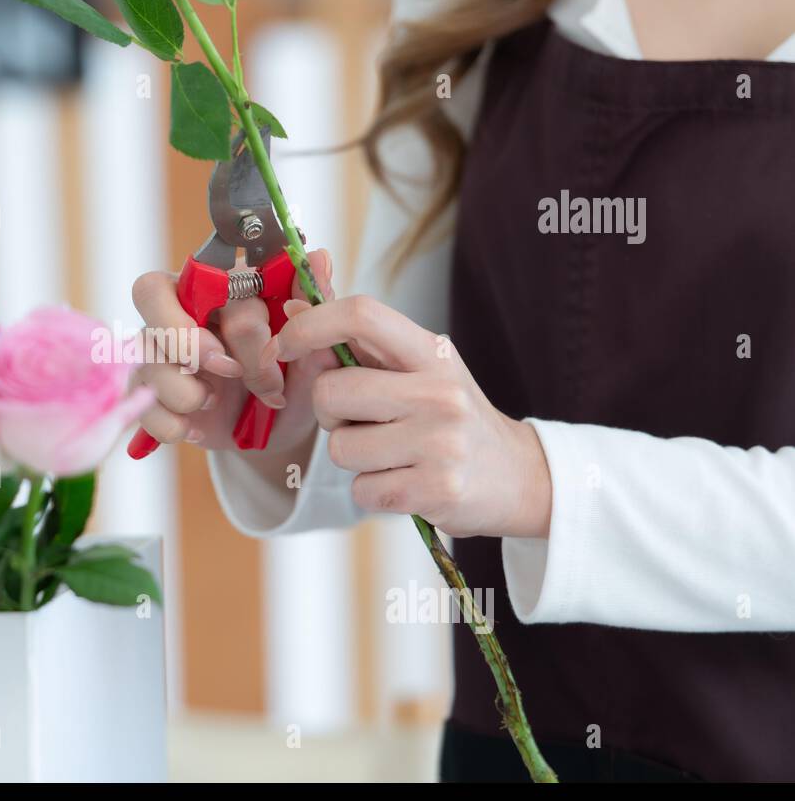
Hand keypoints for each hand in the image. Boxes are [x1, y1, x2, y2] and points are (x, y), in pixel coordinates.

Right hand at [130, 249, 336, 453]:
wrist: (276, 429)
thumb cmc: (293, 377)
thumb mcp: (312, 349)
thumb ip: (314, 306)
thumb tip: (321, 259)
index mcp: (225, 285)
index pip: (214, 280)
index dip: (242, 329)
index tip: (270, 366)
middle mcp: (183, 306)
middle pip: (151, 291)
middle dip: (189, 340)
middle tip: (227, 373)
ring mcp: (158, 346)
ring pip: (146, 353)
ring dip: (185, 391)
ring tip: (214, 404)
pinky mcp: (145, 387)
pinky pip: (139, 400)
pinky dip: (169, 423)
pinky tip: (194, 426)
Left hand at [269, 294, 552, 538]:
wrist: (516, 477)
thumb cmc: (449, 416)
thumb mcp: (417, 368)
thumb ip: (357, 343)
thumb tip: (294, 309)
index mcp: (431, 353)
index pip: (362, 315)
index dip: (310, 325)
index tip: (285, 344)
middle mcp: (439, 393)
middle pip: (332, 391)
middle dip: (328, 411)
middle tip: (360, 420)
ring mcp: (440, 443)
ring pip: (340, 447)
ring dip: (353, 455)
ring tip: (391, 452)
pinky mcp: (435, 491)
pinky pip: (361, 489)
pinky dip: (370, 490)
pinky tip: (403, 480)